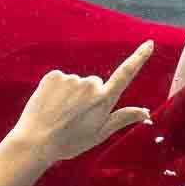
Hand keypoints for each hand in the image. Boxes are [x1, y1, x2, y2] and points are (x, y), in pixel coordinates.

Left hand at [10, 42, 154, 162]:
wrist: (35, 141)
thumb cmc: (69, 142)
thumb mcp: (99, 134)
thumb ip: (123, 118)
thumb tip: (146, 112)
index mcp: (104, 100)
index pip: (126, 74)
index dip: (138, 58)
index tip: (149, 43)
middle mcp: (90, 85)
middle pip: (95, 84)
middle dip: (89, 97)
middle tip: (75, 117)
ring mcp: (71, 79)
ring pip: (76, 83)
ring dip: (71, 95)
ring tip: (60, 114)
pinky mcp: (54, 75)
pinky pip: (60, 79)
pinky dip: (56, 90)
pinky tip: (50, 105)